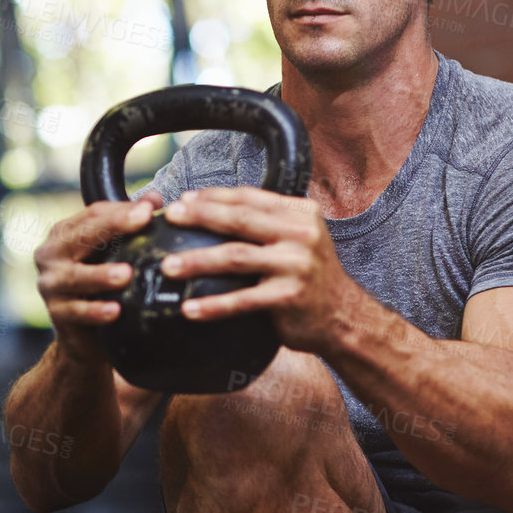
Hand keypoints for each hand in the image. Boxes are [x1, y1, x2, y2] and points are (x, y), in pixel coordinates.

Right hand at [34, 194, 160, 361]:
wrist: (86, 335)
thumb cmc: (102, 284)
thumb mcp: (115, 252)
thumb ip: (130, 225)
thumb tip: (154, 198)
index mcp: (66, 234)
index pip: (92, 215)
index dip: (120, 210)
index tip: (149, 209)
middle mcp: (52, 254)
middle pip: (80, 237)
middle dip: (111, 227)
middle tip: (141, 221)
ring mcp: (51, 284)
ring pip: (75, 276)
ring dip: (100, 275)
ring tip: (126, 274)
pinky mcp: (56, 313)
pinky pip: (76, 311)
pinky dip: (95, 311)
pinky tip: (116, 311)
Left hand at [159, 187, 354, 353]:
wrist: (344, 316)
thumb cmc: (312, 276)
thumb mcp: (300, 238)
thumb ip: (269, 222)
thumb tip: (211, 207)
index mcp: (301, 214)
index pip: (251, 198)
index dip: (214, 197)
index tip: (184, 199)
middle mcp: (302, 235)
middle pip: (240, 220)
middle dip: (200, 216)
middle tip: (170, 218)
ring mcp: (297, 265)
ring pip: (235, 257)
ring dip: (197, 261)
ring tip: (168, 266)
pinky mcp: (289, 297)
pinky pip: (242, 300)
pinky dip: (214, 306)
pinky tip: (190, 309)